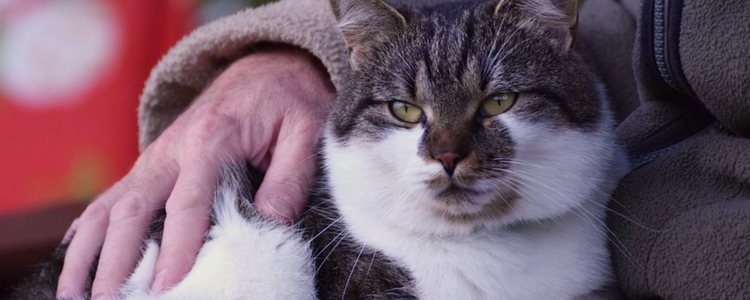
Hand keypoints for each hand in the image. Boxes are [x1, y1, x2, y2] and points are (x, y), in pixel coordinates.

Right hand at [56, 47, 334, 298]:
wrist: (268, 66)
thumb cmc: (289, 100)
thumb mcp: (306, 131)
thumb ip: (291, 177)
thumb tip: (272, 222)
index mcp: (212, 139)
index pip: (188, 205)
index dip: (177, 251)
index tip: (167, 289)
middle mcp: (173, 148)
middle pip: (133, 209)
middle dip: (118, 261)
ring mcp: (157, 157)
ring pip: (110, 206)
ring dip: (89, 252)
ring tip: (74, 294)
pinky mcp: (153, 164)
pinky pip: (111, 198)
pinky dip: (88, 230)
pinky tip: (76, 259)